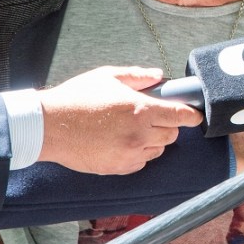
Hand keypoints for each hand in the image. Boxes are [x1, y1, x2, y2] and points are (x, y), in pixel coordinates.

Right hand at [36, 66, 202, 174]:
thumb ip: (138, 76)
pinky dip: (139, 153)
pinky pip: (141, 162)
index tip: (195, 115)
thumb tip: (159, 77)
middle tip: (153, 116)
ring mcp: (129, 154)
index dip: (191, 115)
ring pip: (157, 150)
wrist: (48, 126)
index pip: (180, 116)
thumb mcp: (108, 76)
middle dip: (168, 125)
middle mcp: (139, 135)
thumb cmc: (75, 99)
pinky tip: (124, 142)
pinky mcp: (118, 168)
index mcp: (140, 110)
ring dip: (154, 140)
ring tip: (134, 128)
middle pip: (171, 135)